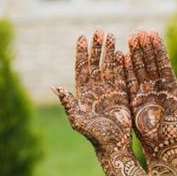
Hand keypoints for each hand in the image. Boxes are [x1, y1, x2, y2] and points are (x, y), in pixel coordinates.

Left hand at [52, 30, 132, 150]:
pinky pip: (121, 75)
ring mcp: (109, 90)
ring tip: (111, 35)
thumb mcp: (77, 119)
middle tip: (98, 31)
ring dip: (109, 51)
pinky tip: (122, 51)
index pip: (82, 67)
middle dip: (96, 47)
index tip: (81, 37)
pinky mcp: (122, 94)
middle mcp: (96, 88)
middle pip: (95, 62)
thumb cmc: (94, 135)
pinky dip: (121, 64)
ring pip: (108, 66)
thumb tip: (54, 87)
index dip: (81, 53)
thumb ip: (68, 102)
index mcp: (83, 92)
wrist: (113, 145)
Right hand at [125, 30, 176, 157]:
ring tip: (130, 38)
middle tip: (139, 30)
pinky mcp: (134, 99)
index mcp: (170, 84)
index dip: (158, 47)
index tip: (152, 32)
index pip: (162, 61)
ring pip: (139, 68)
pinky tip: (122, 57)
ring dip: (135, 53)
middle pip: (149, 61)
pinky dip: (125, 70)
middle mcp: (156, 85)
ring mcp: (144, 91)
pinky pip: (129, 82)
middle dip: (145, 46)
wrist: (164, 146)